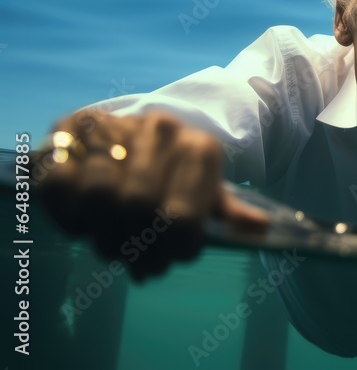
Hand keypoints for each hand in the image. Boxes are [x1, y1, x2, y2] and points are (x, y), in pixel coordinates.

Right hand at [32, 108, 268, 279]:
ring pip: (99, 197)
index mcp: (200, 148)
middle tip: (139, 264)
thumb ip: (227, 212)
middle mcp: (160, 131)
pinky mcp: (70, 131)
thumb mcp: (206, 190)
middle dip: (136, 248)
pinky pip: (60, 185)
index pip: (184, 216)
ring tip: (113, 247)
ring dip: (102, 236)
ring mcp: (115, 128)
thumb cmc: (175, 172)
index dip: (174, 249)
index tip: (171, 260)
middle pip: (139, 208)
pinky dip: (68, 215)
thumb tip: (259, 229)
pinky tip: (84, 224)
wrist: (131, 131)